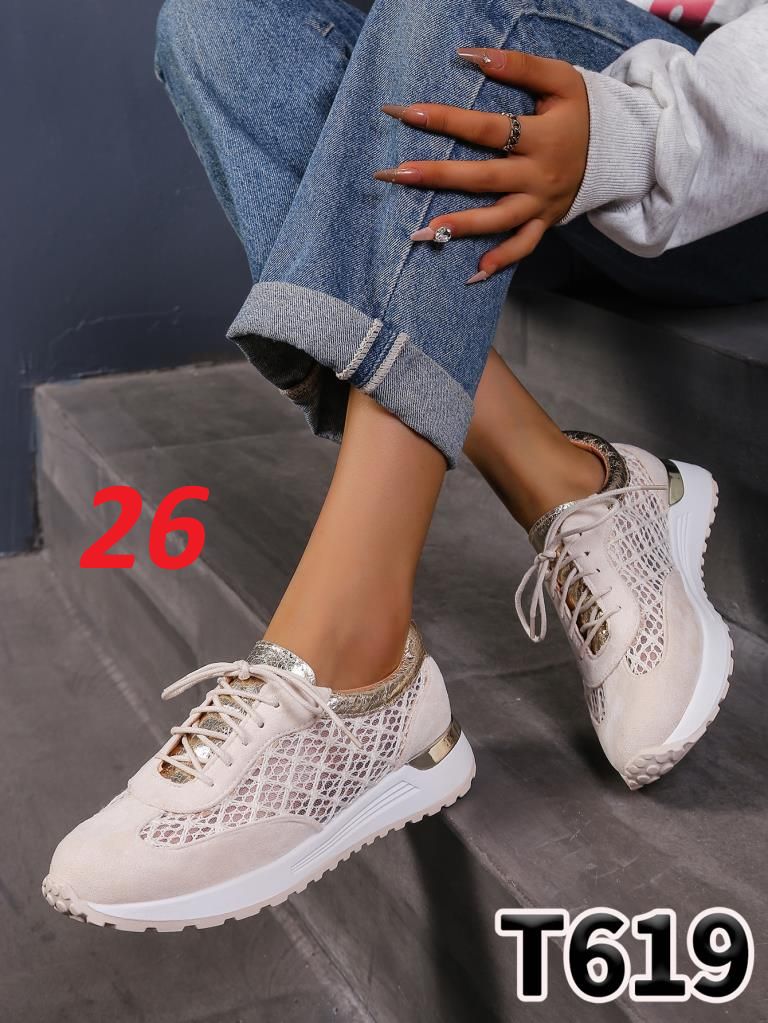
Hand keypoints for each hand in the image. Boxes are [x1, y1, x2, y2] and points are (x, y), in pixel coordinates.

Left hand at [374, 47, 589, 281]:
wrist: (619, 151)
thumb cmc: (581, 113)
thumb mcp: (561, 81)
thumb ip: (520, 66)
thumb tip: (472, 55)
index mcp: (541, 137)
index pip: (487, 129)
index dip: (448, 120)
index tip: (409, 114)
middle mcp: (539, 175)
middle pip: (483, 178)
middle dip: (439, 176)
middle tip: (398, 174)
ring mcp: (540, 204)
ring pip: (498, 219)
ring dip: (461, 226)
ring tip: (423, 232)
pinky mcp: (544, 223)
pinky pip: (523, 247)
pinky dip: (502, 260)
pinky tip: (474, 272)